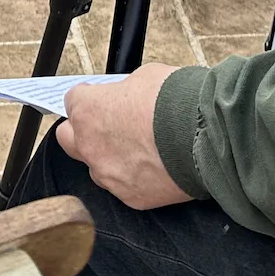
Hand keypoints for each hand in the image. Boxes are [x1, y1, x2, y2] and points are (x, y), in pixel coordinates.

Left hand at [56, 64, 189, 209]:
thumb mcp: (144, 78)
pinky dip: (133, 178)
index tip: (102, 99)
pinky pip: (122, 187)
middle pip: (69, 138)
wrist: (205, 137)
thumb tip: (126, 98)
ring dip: (108, 157)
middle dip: (83, 130)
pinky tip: (153, 167)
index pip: (72, 101)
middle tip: (106, 124)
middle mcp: (89, 145)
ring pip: (96, 167)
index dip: (90, 98)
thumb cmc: (176, 101)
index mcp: (88, 110)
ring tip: (138, 150)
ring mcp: (108, 175)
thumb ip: (124, 92)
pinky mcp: (130, 197)